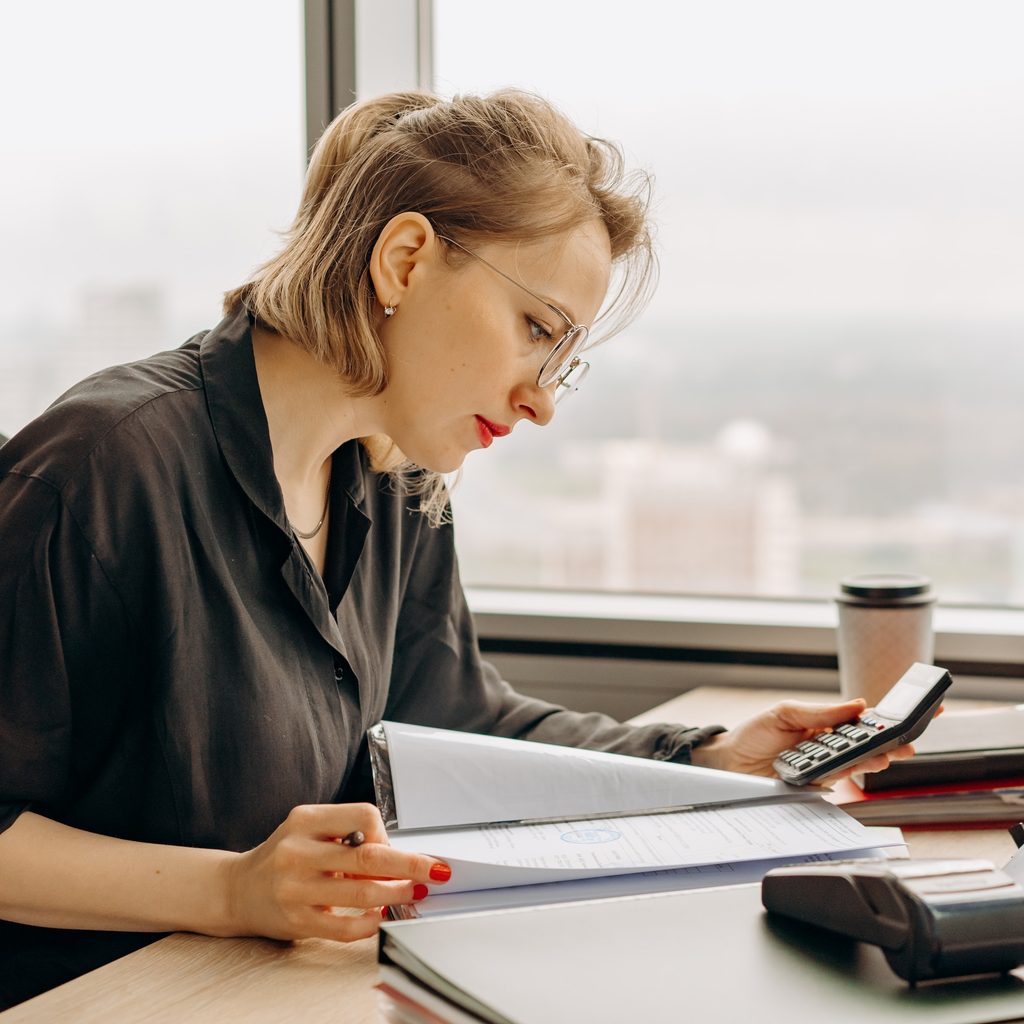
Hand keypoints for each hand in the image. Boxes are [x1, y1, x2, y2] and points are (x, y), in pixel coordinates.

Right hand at [221, 803, 450, 941]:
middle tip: (436, 870)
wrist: (238, 889)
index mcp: (304, 820)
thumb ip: (345, 835)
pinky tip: (381, 916)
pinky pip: (346, 927)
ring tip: (413, 891)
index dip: (385, 832)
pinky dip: (372, 922)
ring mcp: (296, 889)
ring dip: (396, 893)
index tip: (389, 846)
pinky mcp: (297, 921)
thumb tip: (398, 853)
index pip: (363, 816)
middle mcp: (297, 851)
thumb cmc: (285, 856)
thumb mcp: (308, 830)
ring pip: (362, 893)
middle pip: (369, 856)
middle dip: (410, 864)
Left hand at [689, 698, 915, 781]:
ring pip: (861, 763)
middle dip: (894, 741)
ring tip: (892, 751)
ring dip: (879, 757)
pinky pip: (840, 778)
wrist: (730, 762)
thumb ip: (820, 712)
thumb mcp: (785, 713)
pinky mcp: (817, 784)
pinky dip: (854, 771)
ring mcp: (827, 766)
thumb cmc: (754, 734)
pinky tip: (864, 764)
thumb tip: (857, 705)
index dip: (893, 715)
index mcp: (827, 724)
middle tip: (911, 739)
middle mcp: (831, 747)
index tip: (922, 707)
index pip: (865, 720)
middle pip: (871, 744)